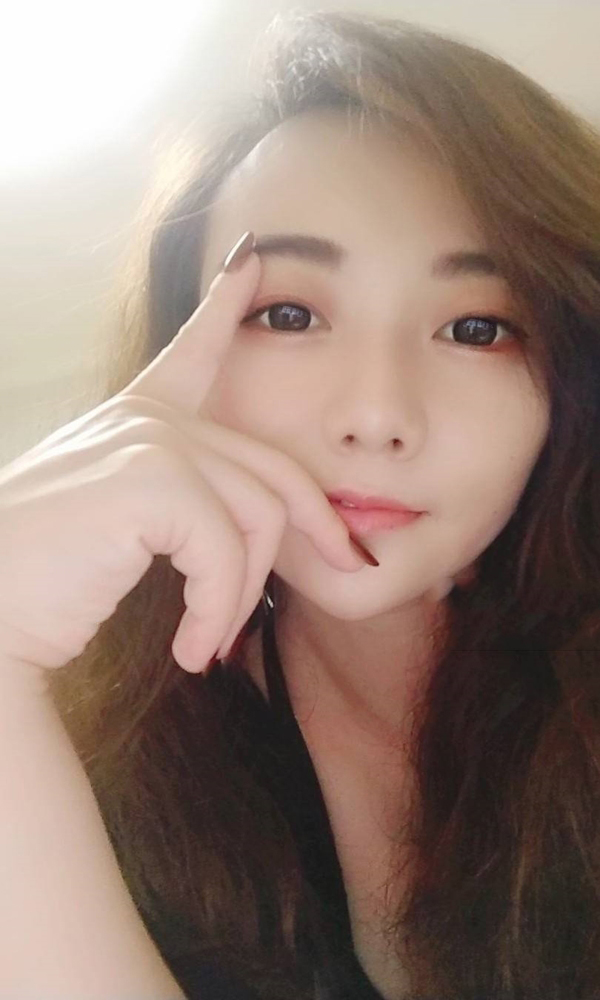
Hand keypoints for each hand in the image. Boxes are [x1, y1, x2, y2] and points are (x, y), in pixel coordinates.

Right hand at [0, 231, 368, 676]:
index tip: (249, 261)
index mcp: (134, 418)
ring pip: (260, 518)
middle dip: (316, 525)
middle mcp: (147, 417)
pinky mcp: (152, 481)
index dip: (224, 306)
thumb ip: (173, 503)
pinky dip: (216, 611)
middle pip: (272, 471)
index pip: (192, 352)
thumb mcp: (112, 524)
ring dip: (241, 597)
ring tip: (207, 644)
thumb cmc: (39, 580)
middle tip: (346, 564)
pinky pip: (226, 555)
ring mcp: (151, 441)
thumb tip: (245, 532)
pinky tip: (189, 648)